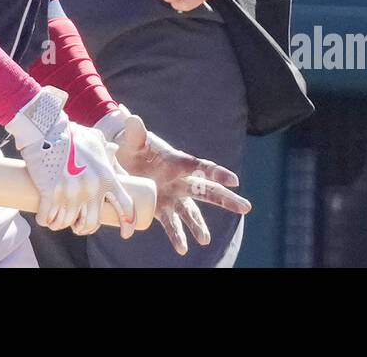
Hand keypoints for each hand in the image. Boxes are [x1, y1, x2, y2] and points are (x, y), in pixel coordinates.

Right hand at [8, 88, 136, 237]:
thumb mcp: (95, 139)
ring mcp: (71, 194)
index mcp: (106, 176)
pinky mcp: (50, 195)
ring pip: (68, 223)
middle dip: (85, 228)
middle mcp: (92, 189)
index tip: (126, 232)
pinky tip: (46, 219)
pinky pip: (48, 219)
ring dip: (62, 225)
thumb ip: (106, 148)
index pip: (124, 205)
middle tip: (78, 225)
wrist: (46, 128)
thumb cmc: (71, 133)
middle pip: (92, 222)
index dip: (128, 222)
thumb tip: (113, 150)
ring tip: (58, 220)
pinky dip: (46, 221)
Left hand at [98, 109, 250, 255]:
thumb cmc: (131, 145)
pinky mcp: (160, 207)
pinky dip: (176, 235)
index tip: (235, 181)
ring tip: (204, 240)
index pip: (202, 167)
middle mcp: (180, 180)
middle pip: (207, 191)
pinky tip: (182, 249)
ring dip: (198, 226)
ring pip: (191, 212)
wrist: (120, 158)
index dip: (218, 173)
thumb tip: (130, 116)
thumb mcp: (133, 138)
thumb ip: (135, 131)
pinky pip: (171, 223)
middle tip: (246, 208)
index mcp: (178, 161)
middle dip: (226, 199)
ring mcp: (172, 195)